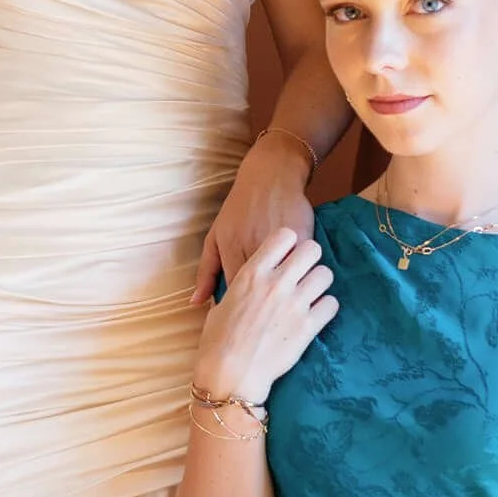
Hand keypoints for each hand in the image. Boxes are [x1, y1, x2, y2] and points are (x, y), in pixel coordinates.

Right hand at [195, 226, 336, 408]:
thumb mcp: (223, 304)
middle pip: (312, 249)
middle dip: (311, 258)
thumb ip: (240, 287)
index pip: (284, 236)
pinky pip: (332, 303)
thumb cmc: (217, 340)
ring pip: (326, 274)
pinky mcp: (308, 326)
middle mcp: (277, 282)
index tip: (287, 255)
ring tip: (312, 293)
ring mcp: (295, 303)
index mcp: (253, 272)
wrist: (231, 374)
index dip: (289, 243)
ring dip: (320, 282)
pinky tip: (316, 314)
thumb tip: (242, 285)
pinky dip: (326, 308)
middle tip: (305, 272)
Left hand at [196, 131, 317, 303]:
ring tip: (281, 306)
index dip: (239, 309)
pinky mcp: (302, 236)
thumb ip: (205, 272)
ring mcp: (279, 242)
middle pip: (259, 288)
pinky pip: (302, 265)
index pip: (234, 291)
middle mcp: (253, 246)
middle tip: (263, 320)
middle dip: (261, 306)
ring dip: (282, 294)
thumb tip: (195, 303)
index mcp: (231, 248)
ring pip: (282, 279)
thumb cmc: (238, 210)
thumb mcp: (215, 237)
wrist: (270, 176)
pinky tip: (297, 288)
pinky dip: (300, 278)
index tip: (243, 320)